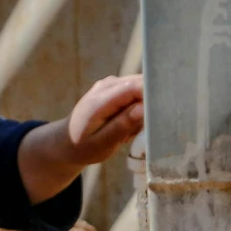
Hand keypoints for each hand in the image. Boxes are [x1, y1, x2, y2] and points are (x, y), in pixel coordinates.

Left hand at [17, 75, 144, 203]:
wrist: (67, 141)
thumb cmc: (83, 147)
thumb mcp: (102, 144)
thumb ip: (121, 126)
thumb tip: (143, 108)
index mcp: (100, 100)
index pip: (135, 87)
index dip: (153, 96)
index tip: (164, 114)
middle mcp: (106, 85)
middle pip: (142, 84)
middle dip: (149, 106)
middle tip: (138, 131)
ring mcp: (111, 83)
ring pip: (142, 89)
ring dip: (143, 110)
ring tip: (128, 132)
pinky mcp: (116, 87)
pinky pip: (137, 93)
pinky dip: (138, 110)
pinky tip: (126, 125)